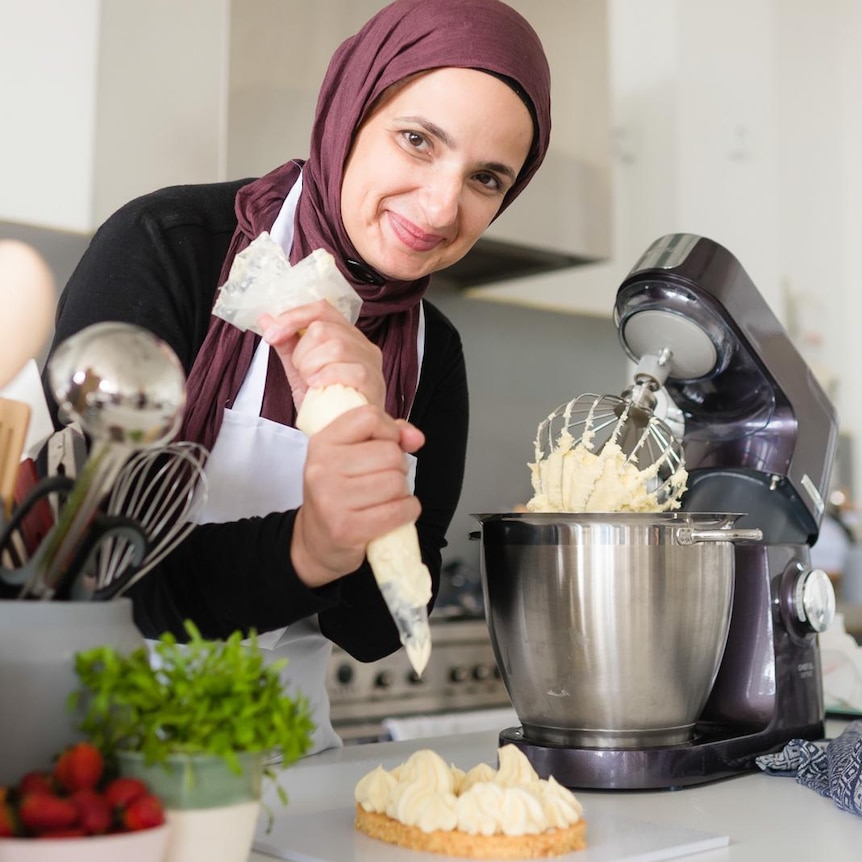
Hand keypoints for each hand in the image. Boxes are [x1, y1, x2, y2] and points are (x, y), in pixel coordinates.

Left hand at [260, 301, 385, 412]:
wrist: (340, 437)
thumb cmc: (325, 403)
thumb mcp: (299, 370)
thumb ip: (285, 344)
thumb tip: (265, 318)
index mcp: (346, 335)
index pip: (322, 309)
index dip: (293, 317)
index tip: (271, 334)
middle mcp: (362, 344)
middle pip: (324, 328)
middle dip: (301, 352)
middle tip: (301, 372)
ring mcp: (371, 363)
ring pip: (336, 346)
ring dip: (312, 366)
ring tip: (311, 383)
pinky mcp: (375, 383)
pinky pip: (350, 370)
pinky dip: (327, 377)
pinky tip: (319, 387)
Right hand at [291, 407, 424, 587]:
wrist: (316, 541)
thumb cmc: (338, 493)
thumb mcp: (351, 456)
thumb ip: (387, 436)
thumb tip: (416, 438)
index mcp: (321, 443)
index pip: (368, 417)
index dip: (389, 429)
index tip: (387, 444)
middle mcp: (322, 469)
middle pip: (390, 453)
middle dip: (398, 467)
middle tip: (384, 479)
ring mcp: (332, 500)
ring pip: (396, 482)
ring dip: (402, 492)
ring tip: (385, 498)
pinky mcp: (347, 529)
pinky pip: (399, 511)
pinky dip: (408, 511)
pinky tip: (396, 513)